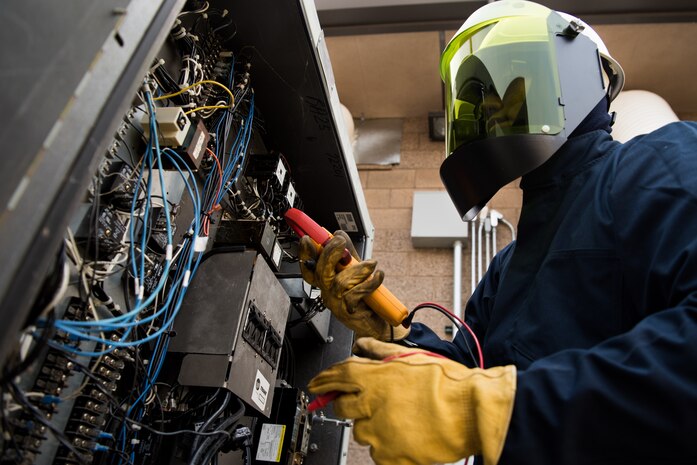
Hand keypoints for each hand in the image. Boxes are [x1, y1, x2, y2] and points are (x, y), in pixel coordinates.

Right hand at [299, 231, 408, 340]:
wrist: (378, 322)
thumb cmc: (366, 298)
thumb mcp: (356, 270)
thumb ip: (347, 253)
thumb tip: (338, 235)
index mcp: (326, 281)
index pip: (309, 266)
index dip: (305, 253)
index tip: (307, 238)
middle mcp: (327, 291)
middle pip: (320, 272)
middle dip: (329, 253)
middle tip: (341, 243)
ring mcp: (336, 302)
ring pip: (339, 282)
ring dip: (358, 270)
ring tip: (372, 264)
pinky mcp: (348, 311)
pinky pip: (355, 294)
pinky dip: (369, 283)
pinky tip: (378, 277)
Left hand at [308, 338, 515, 464]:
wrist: (472, 411)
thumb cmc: (447, 383)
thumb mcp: (410, 357)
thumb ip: (380, 351)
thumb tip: (362, 345)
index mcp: (375, 378)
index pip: (337, 377)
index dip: (322, 380)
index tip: (315, 385)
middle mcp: (372, 404)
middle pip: (343, 406)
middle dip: (348, 402)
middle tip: (365, 402)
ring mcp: (379, 432)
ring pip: (361, 430)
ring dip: (371, 424)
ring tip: (398, 418)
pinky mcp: (390, 456)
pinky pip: (377, 452)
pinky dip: (386, 445)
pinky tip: (404, 434)